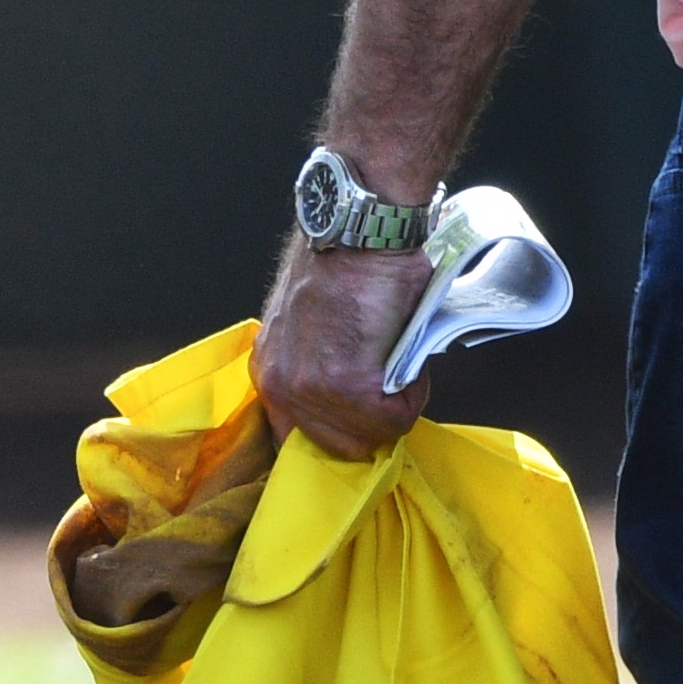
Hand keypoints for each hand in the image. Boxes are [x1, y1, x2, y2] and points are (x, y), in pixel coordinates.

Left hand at [253, 238, 429, 460]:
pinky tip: (404, 357)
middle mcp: (279, 386)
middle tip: (389, 387)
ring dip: (395, 406)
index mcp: (270, 372)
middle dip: (371, 423)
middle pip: (337, 447)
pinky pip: (394, 419)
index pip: (296, 438)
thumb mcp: (313, 331)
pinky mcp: (347, 385)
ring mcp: (311, 389)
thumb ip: (319, 369)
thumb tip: (352, 401)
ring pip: (369, 436)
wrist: (360, 236)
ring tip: (397, 364)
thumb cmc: (347, 269)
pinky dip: (412, 395)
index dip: (339, 430)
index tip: (362, 417)